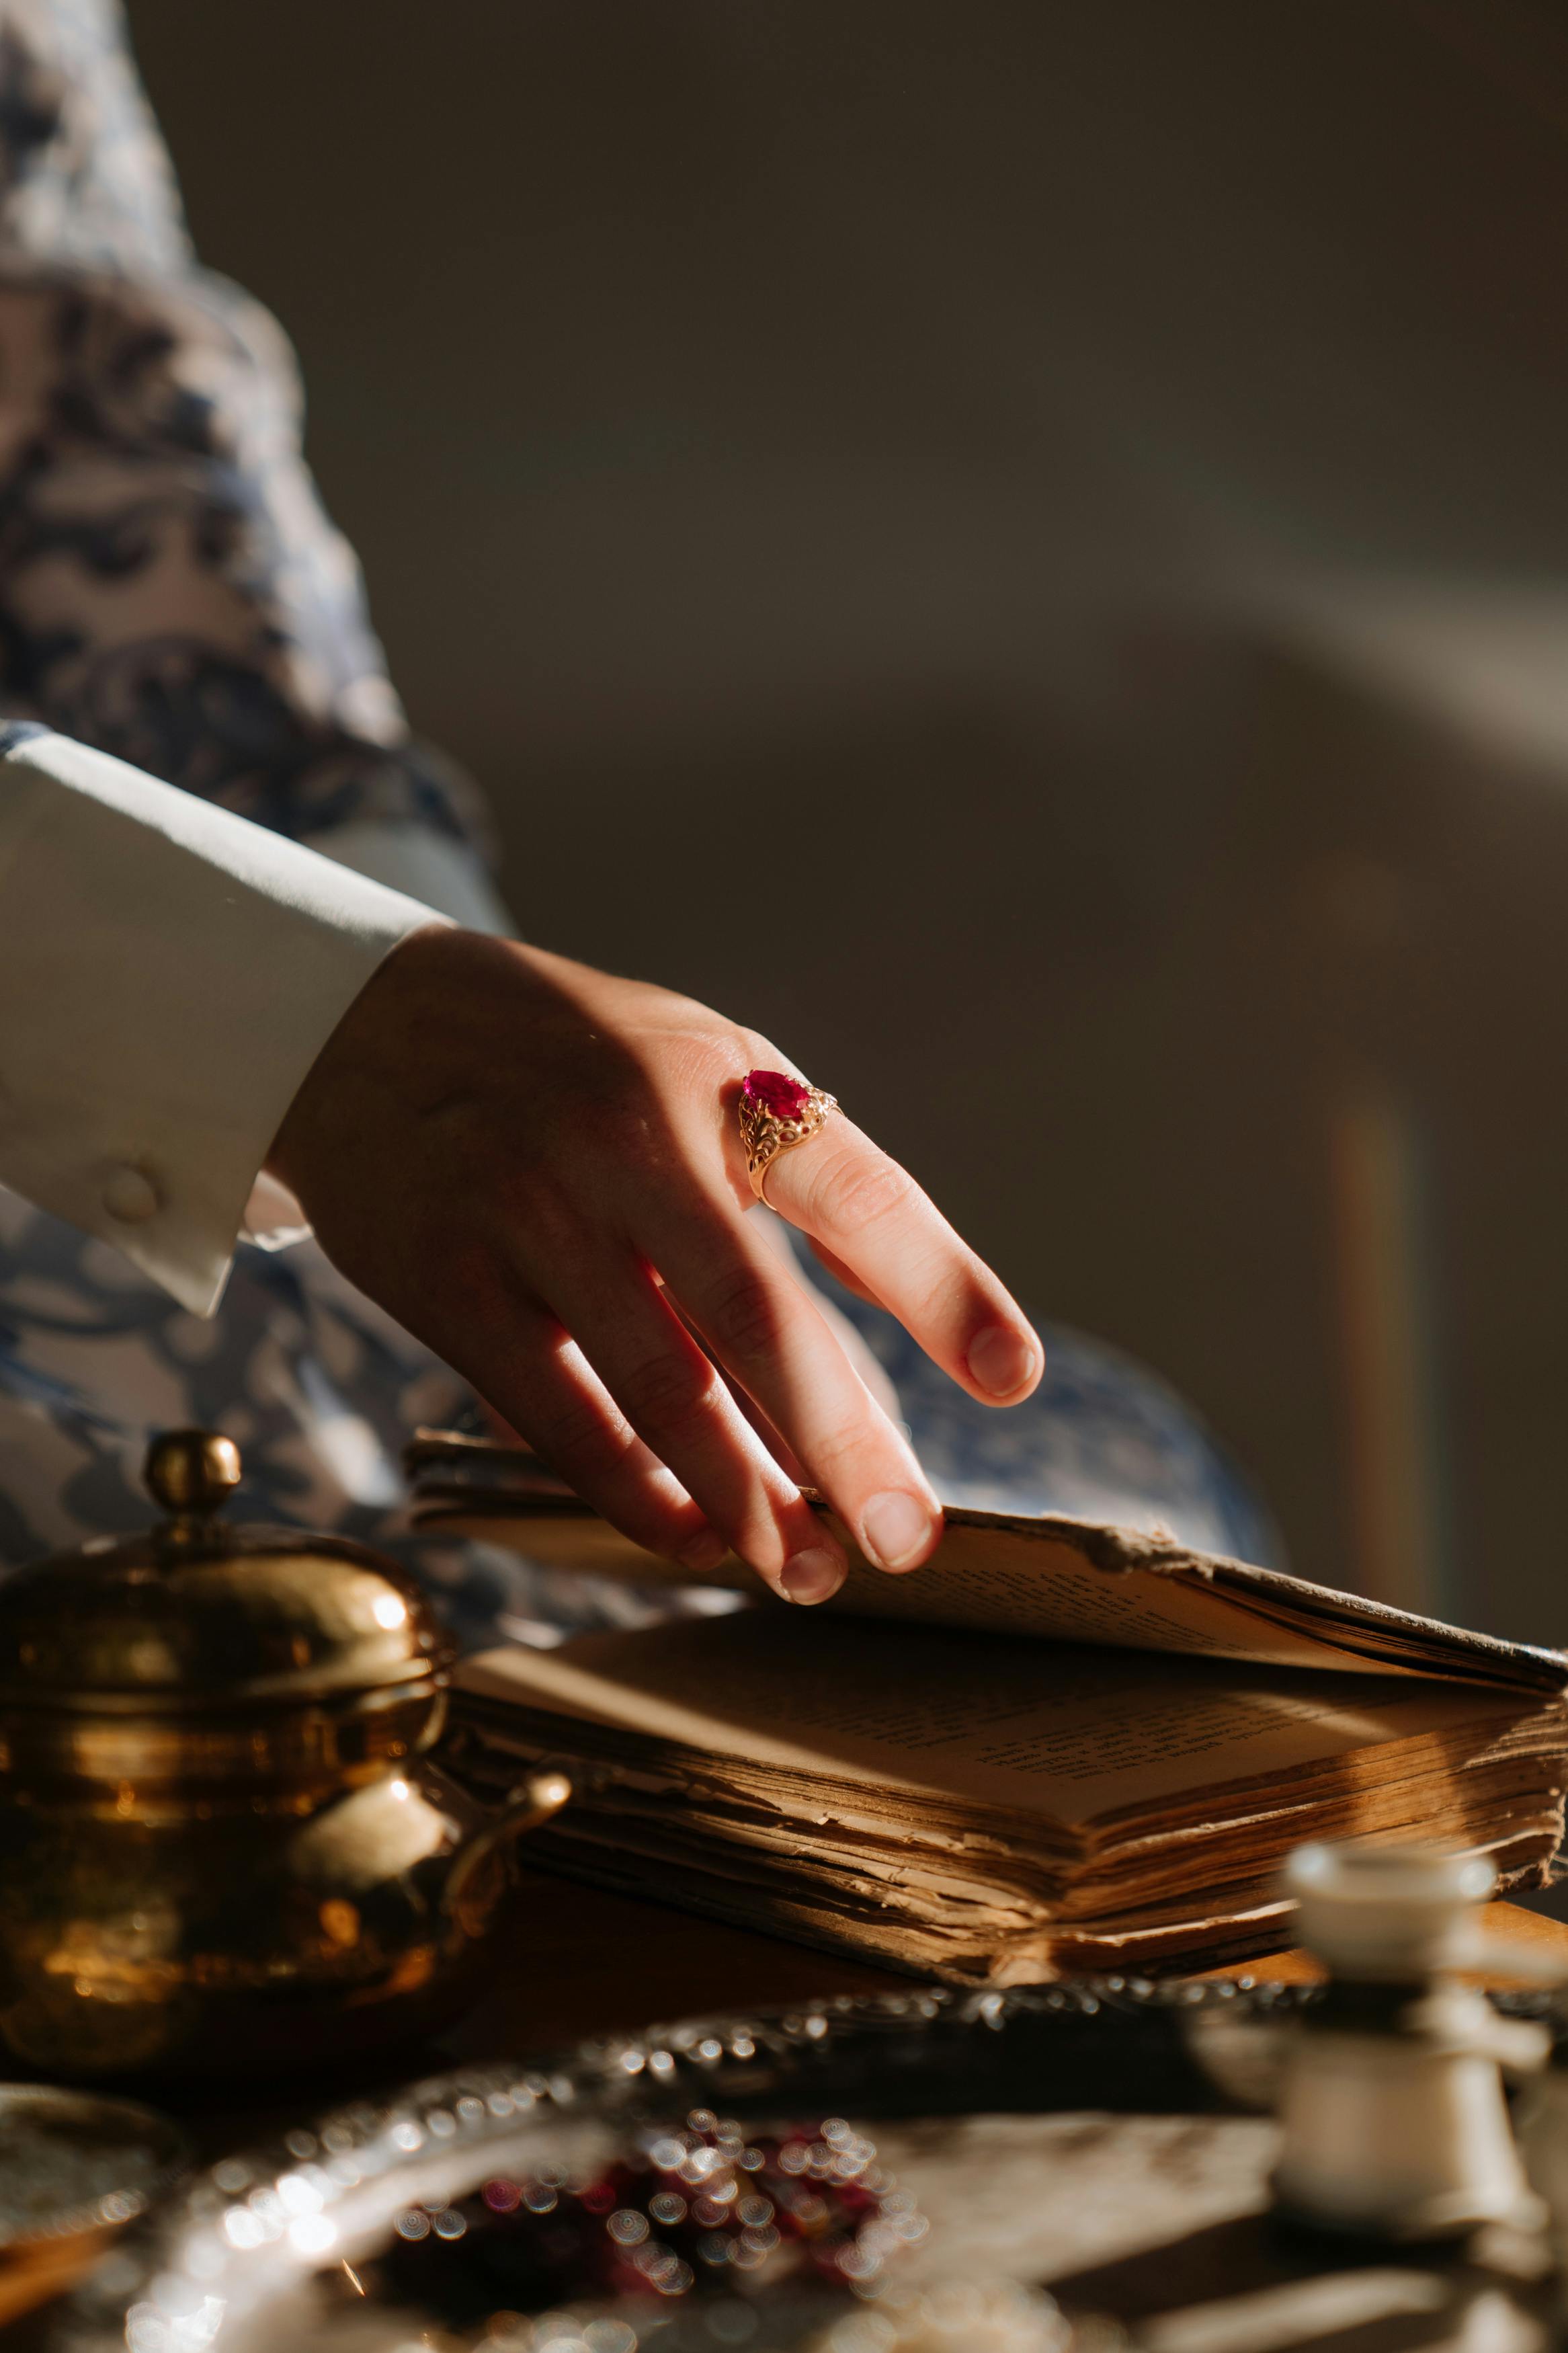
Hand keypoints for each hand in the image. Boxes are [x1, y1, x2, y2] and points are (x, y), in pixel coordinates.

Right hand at [267, 928, 1041, 1604]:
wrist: (364, 1023)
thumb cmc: (580, 1063)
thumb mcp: (706, 1068)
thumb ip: (812, 1179)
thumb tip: (938, 1319)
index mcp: (718, 1081)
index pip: (855, 1192)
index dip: (939, 1287)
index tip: (1011, 1379)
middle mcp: (627, 1142)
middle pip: (758, 1316)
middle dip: (843, 1443)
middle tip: (907, 1539)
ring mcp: (528, 1211)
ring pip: (658, 1385)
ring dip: (744, 1496)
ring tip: (809, 1569)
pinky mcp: (444, 1279)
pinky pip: (556, 1411)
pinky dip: (632, 1488)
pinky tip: (692, 1536)